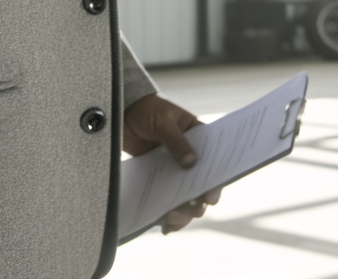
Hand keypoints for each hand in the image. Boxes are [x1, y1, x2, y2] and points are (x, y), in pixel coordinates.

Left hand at [124, 93, 222, 234]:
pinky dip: (168, 214)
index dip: (215, 181)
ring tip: (172, 220)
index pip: (215, 161)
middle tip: (189, 209)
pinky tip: (165, 226)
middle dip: (197, 202)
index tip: (210, 197)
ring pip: (186, 197)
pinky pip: (169, 198)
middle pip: (201, 185)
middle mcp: (191, 156)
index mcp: (200, 138)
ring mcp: (175, 169)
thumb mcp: (164, 122)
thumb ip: (177, 142)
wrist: (122, 113)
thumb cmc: (148, 110)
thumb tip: (191, 163)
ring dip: (183, 212)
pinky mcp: (160, 177)